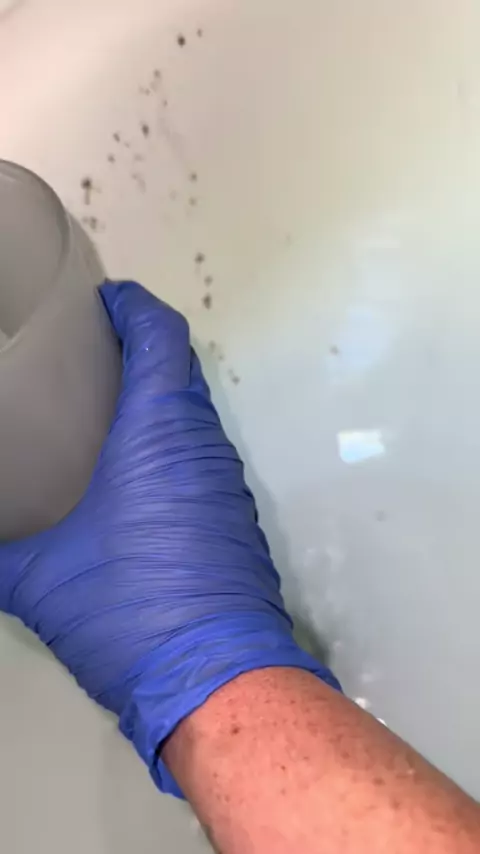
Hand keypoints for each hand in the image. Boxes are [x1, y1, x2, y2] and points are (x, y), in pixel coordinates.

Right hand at [0, 282, 338, 795]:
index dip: (136, 308)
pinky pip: (203, 458)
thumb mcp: (43, 580)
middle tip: (90, 356)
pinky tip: (136, 475)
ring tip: (106, 410)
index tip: (108, 300)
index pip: (162, 338)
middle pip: (180, 371)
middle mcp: (202, 445)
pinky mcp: (236, 519)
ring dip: (159, 400)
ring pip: (194, 416)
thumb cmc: (128, 610)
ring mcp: (227, 483)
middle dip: (141, 351)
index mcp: (158, 433)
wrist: (218, 679)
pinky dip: (172, 445)